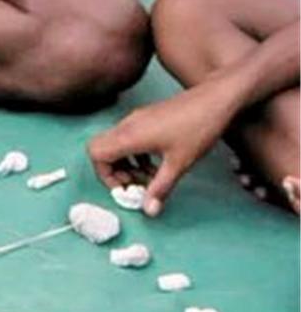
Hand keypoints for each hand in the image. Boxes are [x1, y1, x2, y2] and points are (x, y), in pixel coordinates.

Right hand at [87, 80, 236, 215]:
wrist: (215, 100)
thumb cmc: (197, 129)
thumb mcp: (178, 164)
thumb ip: (160, 189)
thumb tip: (149, 211)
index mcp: (130, 136)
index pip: (96, 154)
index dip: (105, 175)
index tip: (126, 188)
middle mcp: (128, 125)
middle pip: (102, 149)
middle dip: (114, 172)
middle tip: (137, 186)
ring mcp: (136, 119)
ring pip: (116, 144)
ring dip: (126, 165)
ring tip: (150, 178)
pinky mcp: (146, 117)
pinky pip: (128, 138)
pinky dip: (135, 155)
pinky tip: (157, 164)